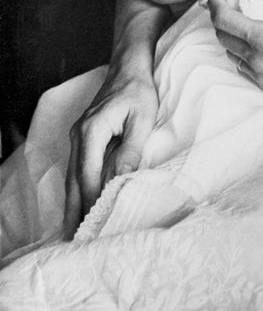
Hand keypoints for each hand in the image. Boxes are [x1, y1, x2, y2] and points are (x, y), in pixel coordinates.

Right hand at [63, 58, 158, 236]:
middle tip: (75, 242)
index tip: (91, 227)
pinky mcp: (83, 138)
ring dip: (73, 203)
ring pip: (72, 177)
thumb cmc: (139, 91)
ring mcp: (78, 137)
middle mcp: (79, 136)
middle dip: (74, 212)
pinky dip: (77, 188)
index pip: (87, 176)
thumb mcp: (142, 119)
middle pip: (72, 181)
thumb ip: (131, 149)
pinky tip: (79, 204)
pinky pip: (77, 168)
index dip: (88, 203)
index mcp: (92, 132)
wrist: (129, 68)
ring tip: (74, 232)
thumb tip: (120, 180)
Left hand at [208, 0, 262, 115]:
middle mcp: (256, 59)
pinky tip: (252, 48)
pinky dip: (239, 55)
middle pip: (223, 37)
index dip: (216, 6)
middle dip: (221, 20)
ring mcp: (259, 76)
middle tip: (228, 7)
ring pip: (230, 54)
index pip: (226, 21)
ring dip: (230, 38)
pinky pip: (241, 69)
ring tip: (240, 26)